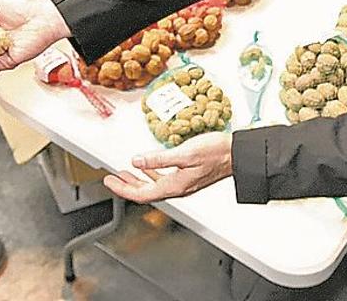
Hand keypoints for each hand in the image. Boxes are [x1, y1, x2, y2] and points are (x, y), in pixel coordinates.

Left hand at [104, 132, 232, 201]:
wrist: (236, 155)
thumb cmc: (215, 153)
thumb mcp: (184, 153)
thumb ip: (159, 159)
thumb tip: (137, 161)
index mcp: (174, 185)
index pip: (142, 193)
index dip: (123, 188)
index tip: (110, 181)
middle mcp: (177, 188)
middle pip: (145, 192)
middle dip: (126, 186)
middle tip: (111, 179)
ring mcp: (182, 184)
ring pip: (153, 186)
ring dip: (137, 180)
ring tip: (124, 173)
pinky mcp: (187, 177)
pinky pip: (162, 179)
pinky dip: (150, 174)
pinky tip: (148, 167)